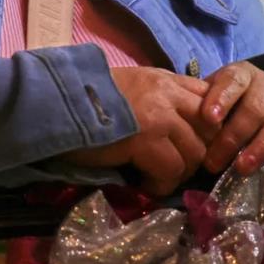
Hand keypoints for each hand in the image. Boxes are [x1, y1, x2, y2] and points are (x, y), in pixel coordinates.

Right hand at [62, 67, 210, 196]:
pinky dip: (160, 184)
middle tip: (175, 167)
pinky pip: (171, 170)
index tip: (192, 144)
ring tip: (156, 177)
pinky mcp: (145, 139)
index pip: (209, 99)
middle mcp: (167, 93)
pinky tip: (144, 183)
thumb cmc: (86, 101)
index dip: (208, 127)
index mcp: (164, 79)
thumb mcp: (132, 89)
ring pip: (194, 154)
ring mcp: (159, 116)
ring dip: (178, 173)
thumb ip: (160, 100)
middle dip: (197, 154)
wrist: (54, 106)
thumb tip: (183, 127)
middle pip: (209, 130)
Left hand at [196, 62, 263, 175]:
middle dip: (233, 136)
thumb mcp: (206, 98)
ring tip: (243, 168)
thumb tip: (178, 126)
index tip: (208, 119)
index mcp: (241, 74)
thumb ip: (196, 107)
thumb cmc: (219, 104)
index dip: (221, 99)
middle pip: (254, 107)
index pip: (232, 81)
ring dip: (261, 146)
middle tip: (212, 162)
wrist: (246, 100)